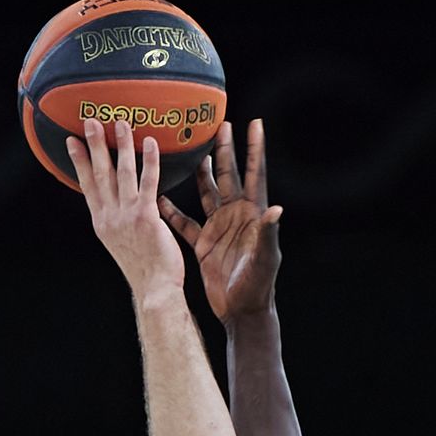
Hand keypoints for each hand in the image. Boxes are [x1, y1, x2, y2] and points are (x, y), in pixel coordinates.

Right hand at [67, 117, 183, 303]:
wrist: (153, 289)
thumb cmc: (143, 269)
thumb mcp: (120, 243)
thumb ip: (116, 220)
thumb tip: (117, 203)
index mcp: (102, 222)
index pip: (87, 185)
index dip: (79, 162)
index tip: (72, 141)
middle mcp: (110, 217)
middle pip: (100, 174)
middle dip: (94, 145)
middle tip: (90, 121)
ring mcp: (127, 217)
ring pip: (122, 174)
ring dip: (121, 146)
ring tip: (121, 123)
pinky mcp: (147, 218)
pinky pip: (148, 183)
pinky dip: (149, 161)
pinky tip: (150, 143)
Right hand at [160, 119, 281, 321]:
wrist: (241, 313)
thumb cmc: (258, 287)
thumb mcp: (264, 259)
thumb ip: (267, 233)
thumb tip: (276, 210)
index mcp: (252, 214)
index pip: (254, 174)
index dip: (255, 149)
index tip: (255, 123)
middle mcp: (236, 216)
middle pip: (229, 175)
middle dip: (225, 149)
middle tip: (218, 123)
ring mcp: (219, 229)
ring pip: (207, 193)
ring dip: (200, 173)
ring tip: (191, 150)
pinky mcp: (204, 244)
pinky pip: (185, 224)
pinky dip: (172, 212)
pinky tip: (159, 199)